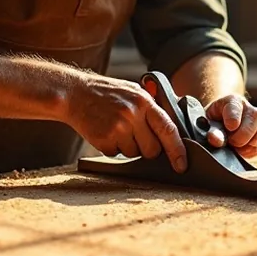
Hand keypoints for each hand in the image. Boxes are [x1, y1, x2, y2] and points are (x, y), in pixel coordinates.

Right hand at [62, 73, 187, 172]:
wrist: (75, 94)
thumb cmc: (106, 93)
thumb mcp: (134, 91)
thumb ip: (153, 106)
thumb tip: (174, 124)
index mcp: (144, 101)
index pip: (168, 129)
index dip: (178, 150)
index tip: (182, 165)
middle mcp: (133, 114)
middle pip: (152, 149)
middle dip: (147, 149)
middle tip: (135, 135)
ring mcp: (118, 127)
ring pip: (134, 154)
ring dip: (128, 147)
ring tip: (116, 128)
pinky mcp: (104, 140)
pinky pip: (116, 154)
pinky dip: (113, 147)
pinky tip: (106, 131)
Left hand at [204, 95, 256, 159]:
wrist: (221, 127)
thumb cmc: (212, 125)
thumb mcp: (208, 125)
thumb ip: (212, 131)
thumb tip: (216, 140)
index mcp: (231, 101)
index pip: (235, 106)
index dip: (233, 117)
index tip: (230, 127)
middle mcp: (248, 108)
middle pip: (254, 116)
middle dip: (243, 135)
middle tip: (232, 143)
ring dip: (252, 141)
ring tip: (238, 147)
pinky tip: (246, 150)